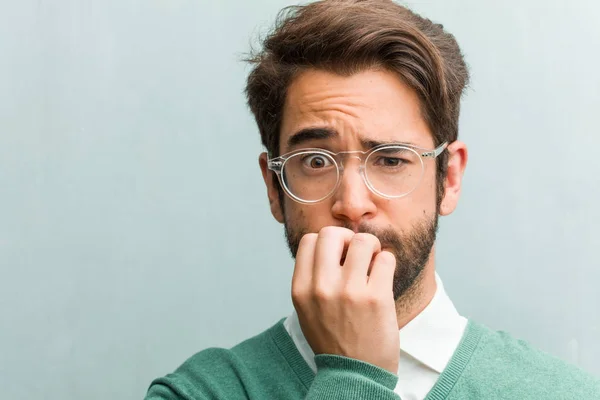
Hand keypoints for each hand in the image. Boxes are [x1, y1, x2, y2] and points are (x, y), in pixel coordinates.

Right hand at [291, 226, 398, 373]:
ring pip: (363, 240)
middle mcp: (321, 287)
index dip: (327, 243)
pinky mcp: (376, 297)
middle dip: (348, 238)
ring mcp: (349, 291)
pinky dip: (387, 263)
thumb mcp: (307, 310)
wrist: (355, 375)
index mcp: (301, 289)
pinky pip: (386, 258)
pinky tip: (383, 279)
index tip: (338, 256)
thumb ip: (312, 278)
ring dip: (372, 247)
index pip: (310, 240)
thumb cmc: (333, 339)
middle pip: (332, 233)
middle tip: (357, 255)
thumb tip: (331, 245)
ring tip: (373, 264)